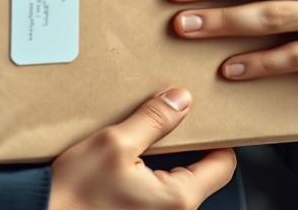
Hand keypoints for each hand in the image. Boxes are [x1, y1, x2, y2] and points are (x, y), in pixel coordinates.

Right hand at [49, 88, 235, 209]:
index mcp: (178, 198)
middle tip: (171, 117)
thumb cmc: (73, 192)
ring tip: (146, 134)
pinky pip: (158, 191)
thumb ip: (153, 120)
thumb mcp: (114, 143)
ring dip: (166, 156)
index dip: (217, 138)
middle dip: (188, 143)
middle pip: (202, 173)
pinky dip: (150, 170)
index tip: (204, 117)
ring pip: (178, 181)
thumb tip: (181, 99)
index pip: (223, 165)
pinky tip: (130, 156)